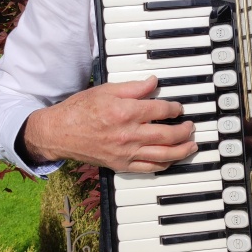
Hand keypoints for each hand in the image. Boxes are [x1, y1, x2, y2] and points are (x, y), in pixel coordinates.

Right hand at [23, 76, 197, 172]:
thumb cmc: (80, 110)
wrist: (59, 133)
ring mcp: (126, 152)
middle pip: (167, 134)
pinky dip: (164, 164)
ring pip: (163, 154)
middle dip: (184, 131)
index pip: (161, 109)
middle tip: (191, 126)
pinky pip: (149, 168)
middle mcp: (129, 134)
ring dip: (182, 150)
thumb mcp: (107, 90)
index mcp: (126, 112)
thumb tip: (154, 83)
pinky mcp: (121, 165)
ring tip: (192, 145)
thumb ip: (134, 88)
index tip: (178, 107)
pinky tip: (172, 160)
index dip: (174, 108)